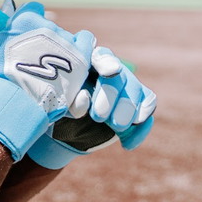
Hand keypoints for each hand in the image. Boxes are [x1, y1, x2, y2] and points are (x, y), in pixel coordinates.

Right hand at [0, 0, 95, 160]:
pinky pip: (86, 40)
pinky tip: (73, 59)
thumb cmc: (0, 75)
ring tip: (55, 66)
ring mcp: (65, 40)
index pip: (33, 9)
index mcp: (25, 19)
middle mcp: (47, 25)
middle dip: (46, 38)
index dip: (31, 23)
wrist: (17, 100)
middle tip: (39, 57)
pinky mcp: (80, 55)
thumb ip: (3, 23)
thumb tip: (9, 2)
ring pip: (67, 35)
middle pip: (50, 25)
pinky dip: (81, 47)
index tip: (28, 35)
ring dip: (63, 46)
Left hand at [28, 47, 156, 168]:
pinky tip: (127, 144)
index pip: (101, 56)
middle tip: (99, 115)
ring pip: (137, 91)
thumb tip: (84, 99)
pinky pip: (145, 115)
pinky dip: (139, 130)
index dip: (107, 62)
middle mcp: (110, 72)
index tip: (109, 72)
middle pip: (120, 75)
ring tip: (116, 126)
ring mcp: (124, 89)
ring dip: (128, 110)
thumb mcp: (57, 101)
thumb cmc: (56, 107)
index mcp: (88, 62)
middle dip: (112, 94)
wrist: (63, 128)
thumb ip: (68, 97)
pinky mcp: (135, 108)